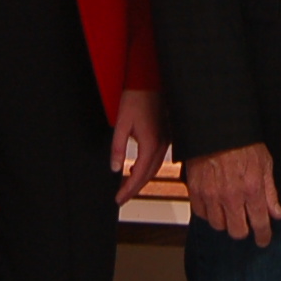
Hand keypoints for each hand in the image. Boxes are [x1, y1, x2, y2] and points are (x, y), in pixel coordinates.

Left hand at [114, 90, 169, 207]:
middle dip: (134, 188)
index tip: (119, 199)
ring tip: (126, 187)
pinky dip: (147, 168)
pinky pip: (157, 158)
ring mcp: (166, 140)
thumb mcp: (121, 124)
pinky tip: (136, 168)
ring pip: (154, 168)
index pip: (139, 175)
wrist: (150, 81)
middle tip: (122, 197)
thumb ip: (117, 148)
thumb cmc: (137, 98)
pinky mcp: (166, 135)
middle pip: (149, 175)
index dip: (128, 189)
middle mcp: (162, 145)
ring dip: (141, 179)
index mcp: (151, 144)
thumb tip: (114, 167)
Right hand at [186, 142, 280, 244]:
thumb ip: (270, 192)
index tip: (264, 240)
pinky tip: (214, 205)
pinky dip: (208, 213)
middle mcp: (232, 196)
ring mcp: (212, 195)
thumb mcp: (265, 163)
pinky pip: (201, 214)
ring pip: (218, 226)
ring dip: (225, 222)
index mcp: (252, 189)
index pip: (260, 224)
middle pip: (237, 231)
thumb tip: (277, 213)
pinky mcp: (196, 191)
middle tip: (245, 224)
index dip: (264, 236)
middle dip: (243, 230)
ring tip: (228, 212)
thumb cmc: (242, 141)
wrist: (216, 127)